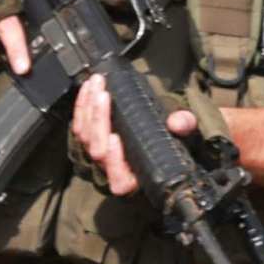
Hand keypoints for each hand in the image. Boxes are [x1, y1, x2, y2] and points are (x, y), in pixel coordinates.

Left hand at [69, 73, 200, 197]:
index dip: (114, 160)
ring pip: (85, 136)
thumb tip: (178, 122)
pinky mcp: (89, 140)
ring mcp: (99, 155)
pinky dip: (82, 105)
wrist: (161, 129)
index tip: (114, 138)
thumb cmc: (173, 137)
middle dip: (98, 119)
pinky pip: (79, 125)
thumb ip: (184, 127)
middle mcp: (113, 170)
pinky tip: (88, 88)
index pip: (119, 179)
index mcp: (136, 177)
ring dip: (88, 107)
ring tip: (96, 84)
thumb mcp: (185, 133)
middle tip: (104, 94)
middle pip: (97, 150)